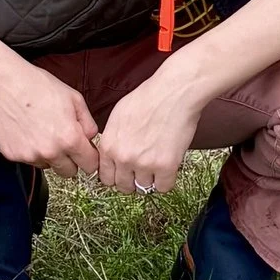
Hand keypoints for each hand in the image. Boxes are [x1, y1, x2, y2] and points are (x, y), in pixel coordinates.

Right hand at [0, 59, 101, 175]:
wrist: (4, 83)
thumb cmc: (38, 85)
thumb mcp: (74, 98)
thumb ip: (88, 124)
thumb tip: (90, 139)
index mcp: (70, 138)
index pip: (89, 165)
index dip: (90, 157)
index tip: (86, 152)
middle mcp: (50, 152)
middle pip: (69, 172)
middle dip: (70, 160)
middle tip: (63, 141)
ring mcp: (29, 155)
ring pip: (48, 166)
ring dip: (49, 156)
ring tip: (42, 131)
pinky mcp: (12, 155)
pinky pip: (29, 160)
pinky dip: (30, 150)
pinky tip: (27, 131)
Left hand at [95, 66, 205, 194]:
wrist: (173, 92)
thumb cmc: (148, 98)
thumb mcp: (117, 116)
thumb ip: (112, 139)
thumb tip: (112, 153)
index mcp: (109, 146)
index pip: (106, 177)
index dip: (117, 176)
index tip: (125, 173)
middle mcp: (123, 158)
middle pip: (123, 186)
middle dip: (132, 180)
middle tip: (143, 170)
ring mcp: (144, 164)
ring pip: (144, 187)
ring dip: (151, 178)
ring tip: (158, 162)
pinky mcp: (166, 166)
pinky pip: (163, 187)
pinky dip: (167, 180)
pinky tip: (168, 166)